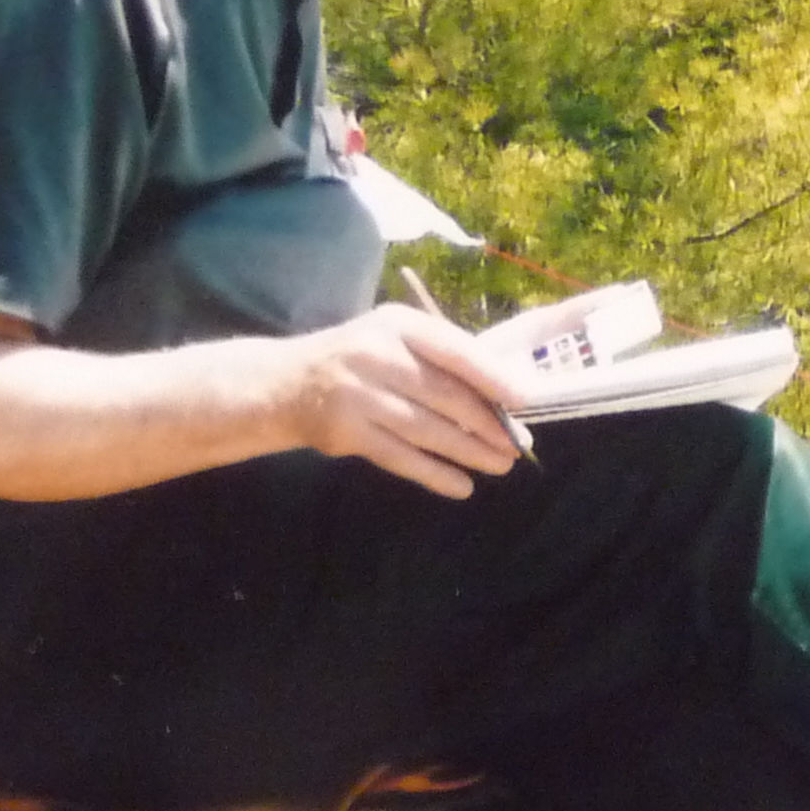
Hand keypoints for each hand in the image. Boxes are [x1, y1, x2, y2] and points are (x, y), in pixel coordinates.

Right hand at [280, 303, 528, 498]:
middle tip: (518, 444)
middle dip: (487, 423)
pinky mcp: (346, 432)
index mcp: (398, 324)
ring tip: (500, 465)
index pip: (455, 349)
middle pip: (444, 394)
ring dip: (468, 451)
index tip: (524, 400)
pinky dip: (435, 474)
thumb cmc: (360, 359)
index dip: (493, 376)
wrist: (285, 384)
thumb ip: (442, 359)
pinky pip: (401, 458)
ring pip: (426, 430)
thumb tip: (506, 393)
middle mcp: (376, 355)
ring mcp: (358, 395)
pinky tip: (462, 486)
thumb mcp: (395, 340)